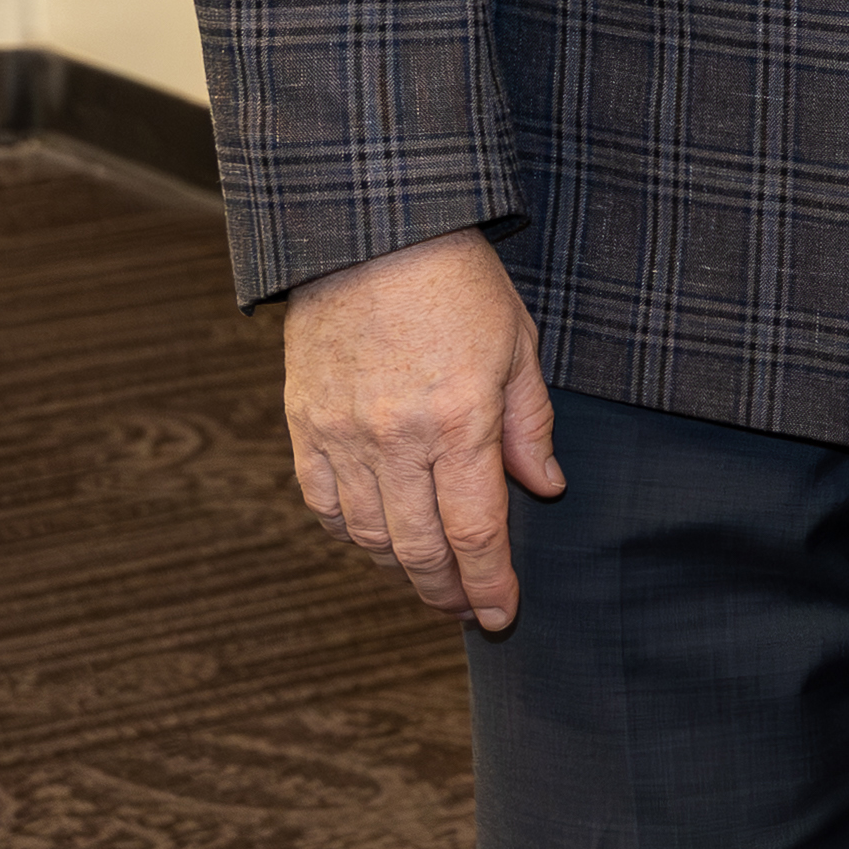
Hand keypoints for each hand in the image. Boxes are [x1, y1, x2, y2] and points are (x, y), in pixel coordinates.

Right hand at [279, 227, 560, 630]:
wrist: (370, 234)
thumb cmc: (456, 283)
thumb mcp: (518, 345)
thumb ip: (530, 426)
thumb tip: (545, 489)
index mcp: (459, 421)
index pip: (476, 530)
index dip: (490, 582)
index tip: (501, 615)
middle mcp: (395, 440)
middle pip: (419, 547)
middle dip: (446, 589)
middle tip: (466, 610)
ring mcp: (341, 436)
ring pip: (369, 535)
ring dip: (400, 568)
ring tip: (429, 578)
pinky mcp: (303, 425)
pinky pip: (324, 504)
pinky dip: (350, 533)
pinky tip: (375, 539)